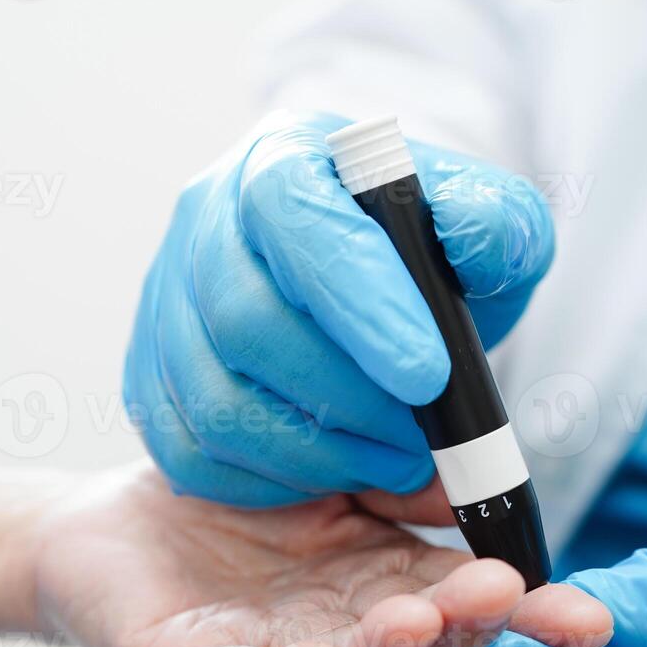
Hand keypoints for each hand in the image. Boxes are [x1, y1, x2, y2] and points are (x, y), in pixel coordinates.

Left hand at [36, 465, 609, 646]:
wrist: (111, 527)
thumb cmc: (229, 499)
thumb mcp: (330, 472)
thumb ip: (400, 480)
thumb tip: (477, 473)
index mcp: (383, 583)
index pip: (466, 602)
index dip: (527, 617)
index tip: (586, 618)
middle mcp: (344, 633)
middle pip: (420, 645)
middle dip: (466, 628)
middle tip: (506, 599)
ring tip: (418, 620)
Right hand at [125, 111, 554, 508]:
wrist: (373, 284)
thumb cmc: (429, 253)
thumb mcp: (489, 227)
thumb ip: (496, 226)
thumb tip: (472, 236)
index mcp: (284, 161)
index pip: (298, 221)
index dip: (358, 304)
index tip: (427, 376)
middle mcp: (206, 219)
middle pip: (245, 323)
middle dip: (345, 401)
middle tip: (420, 442)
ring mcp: (167, 299)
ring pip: (214, 400)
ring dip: (314, 454)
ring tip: (389, 462)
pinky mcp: (149, 372)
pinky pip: (187, 451)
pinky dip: (266, 484)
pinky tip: (329, 475)